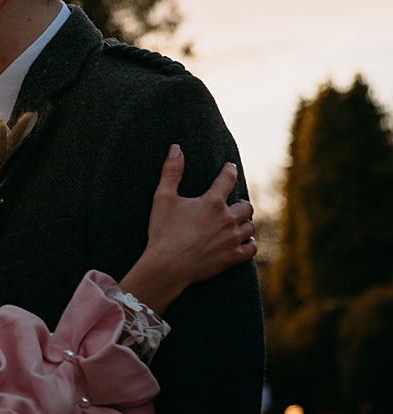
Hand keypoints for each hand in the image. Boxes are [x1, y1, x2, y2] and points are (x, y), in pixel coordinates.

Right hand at [122, 145, 256, 312]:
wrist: (168, 266)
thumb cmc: (163, 231)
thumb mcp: (162, 198)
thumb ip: (171, 172)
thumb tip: (176, 147)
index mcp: (212, 202)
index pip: (227, 179)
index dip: (229, 170)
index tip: (230, 167)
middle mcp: (227, 219)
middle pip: (246, 206)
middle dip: (240, 203)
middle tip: (232, 204)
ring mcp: (232, 239)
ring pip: (250, 226)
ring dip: (244, 223)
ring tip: (236, 223)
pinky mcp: (233, 257)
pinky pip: (251, 247)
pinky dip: (249, 242)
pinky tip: (242, 241)